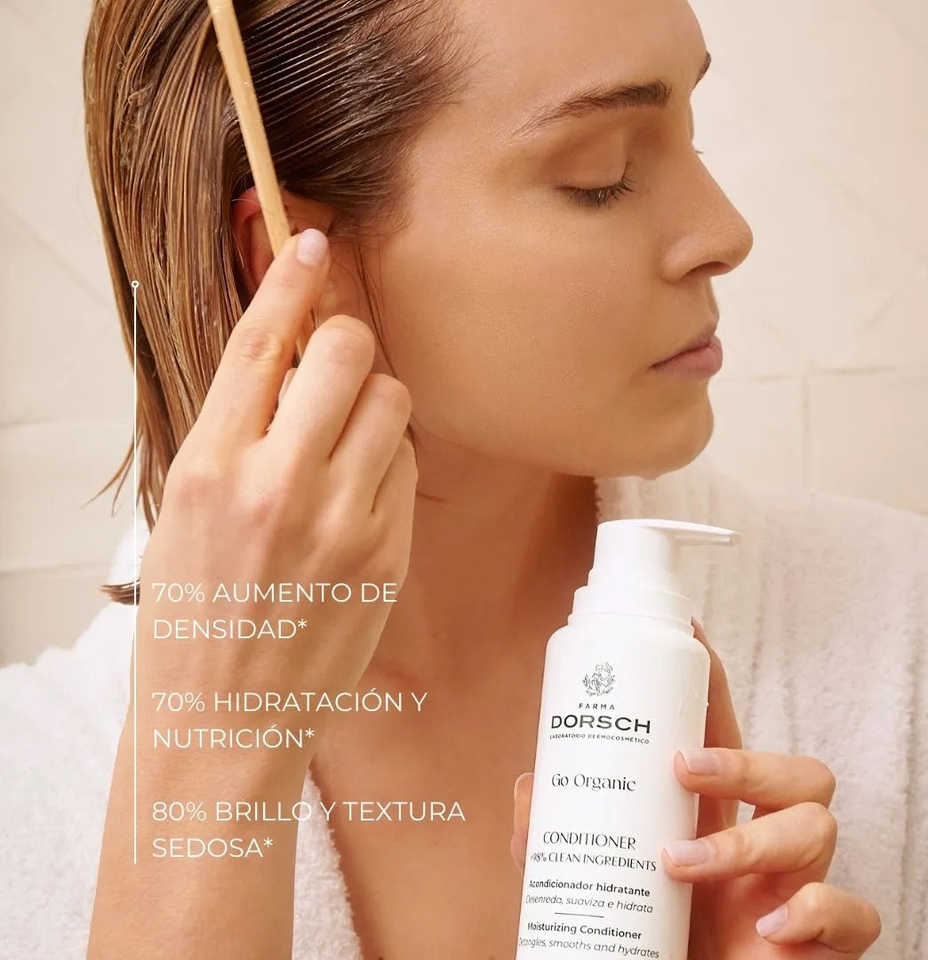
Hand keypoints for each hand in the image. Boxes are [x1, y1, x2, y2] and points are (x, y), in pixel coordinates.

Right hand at [135, 228, 417, 757]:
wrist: (225, 722)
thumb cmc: (191, 622)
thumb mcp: (181, 514)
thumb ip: (232, 434)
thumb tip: (282, 363)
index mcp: (208, 469)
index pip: (259, 345)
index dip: (288, 282)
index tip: (311, 243)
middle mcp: (279, 485)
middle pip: (346, 351)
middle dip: (344, 344)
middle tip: (331, 368)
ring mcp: (343, 520)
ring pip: (392, 401)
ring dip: (372, 403)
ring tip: (343, 444)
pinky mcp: (389, 552)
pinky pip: (408, 465)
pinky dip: (389, 461)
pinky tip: (359, 496)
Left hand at [511, 618, 881, 957]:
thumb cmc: (637, 937)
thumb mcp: (590, 875)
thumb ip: (552, 836)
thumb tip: (527, 785)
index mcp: (711, 815)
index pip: (726, 734)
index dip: (713, 683)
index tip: (687, 632)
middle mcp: (761, 842)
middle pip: (795, 769)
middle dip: (746, 761)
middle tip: (681, 767)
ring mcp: (795, 888)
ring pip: (819, 827)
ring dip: (750, 843)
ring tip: (682, 863)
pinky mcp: (819, 944)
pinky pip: (857, 913)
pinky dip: (818, 912)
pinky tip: (768, 926)